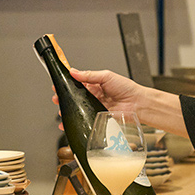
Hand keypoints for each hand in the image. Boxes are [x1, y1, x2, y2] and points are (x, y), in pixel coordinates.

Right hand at [51, 67, 188, 137]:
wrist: (138, 104)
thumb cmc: (127, 88)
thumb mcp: (107, 76)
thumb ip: (89, 75)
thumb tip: (74, 72)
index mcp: (95, 84)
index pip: (77, 82)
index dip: (67, 83)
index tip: (58, 84)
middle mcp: (94, 96)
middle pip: (75, 97)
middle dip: (64, 98)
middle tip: (57, 98)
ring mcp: (95, 107)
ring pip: (78, 109)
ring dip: (68, 110)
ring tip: (62, 110)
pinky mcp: (97, 117)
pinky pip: (84, 119)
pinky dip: (76, 122)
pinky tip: (69, 123)